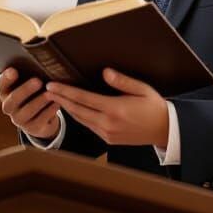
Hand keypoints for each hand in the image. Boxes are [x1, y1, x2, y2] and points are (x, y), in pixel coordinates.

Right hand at [0, 69, 61, 140]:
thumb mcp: (28, 85)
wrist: (41, 118)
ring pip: (27, 111)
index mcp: (6, 93)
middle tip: (37, 81)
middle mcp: (9, 107)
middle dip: (25, 90)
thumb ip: (29, 76)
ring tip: (49, 93)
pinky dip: (49, 110)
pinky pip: (40, 120)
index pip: (2, 85)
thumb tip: (40, 64)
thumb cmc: (35, 94)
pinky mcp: (32, 128)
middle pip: (13, 99)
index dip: (6, 78)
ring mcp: (19, 119)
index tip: (14, 70)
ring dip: (39, 101)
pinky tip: (56, 102)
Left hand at [45, 69, 167, 145]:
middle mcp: (108, 123)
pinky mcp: (108, 140)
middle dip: (60, 99)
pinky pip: (89, 126)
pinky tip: (73, 109)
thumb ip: (121, 81)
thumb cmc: (154, 106)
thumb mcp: (141, 89)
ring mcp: (107, 133)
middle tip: (47, 90)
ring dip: (67, 109)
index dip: (65, 91)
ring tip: (55, 98)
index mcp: (115, 109)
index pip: (83, 98)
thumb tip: (105, 72)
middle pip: (77, 110)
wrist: (165, 130)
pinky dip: (78, 117)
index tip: (52, 85)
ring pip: (81, 120)